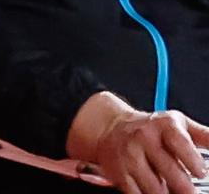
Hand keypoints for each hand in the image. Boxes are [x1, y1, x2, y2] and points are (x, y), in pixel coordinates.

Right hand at [67, 92, 208, 193]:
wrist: (111, 127)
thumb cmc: (151, 128)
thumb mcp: (178, 123)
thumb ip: (204, 135)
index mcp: (164, 126)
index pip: (179, 142)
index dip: (192, 160)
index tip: (201, 172)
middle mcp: (144, 139)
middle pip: (169, 171)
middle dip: (185, 187)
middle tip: (191, 192)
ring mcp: (130, 157)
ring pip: (155, 188)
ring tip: (173, 191)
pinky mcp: (120, 173)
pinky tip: (156, 192)